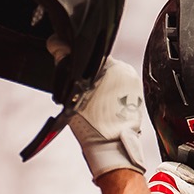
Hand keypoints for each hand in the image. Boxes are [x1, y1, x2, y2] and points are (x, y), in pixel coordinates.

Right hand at [69, 58, 147, 177]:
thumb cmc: (94, 124)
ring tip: (91, 104)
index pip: (92, 56)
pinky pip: (118, 91)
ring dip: (99, 87)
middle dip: (89, 78)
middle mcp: (129, 73)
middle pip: (101, 67)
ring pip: (110, 80)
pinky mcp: (136, 99)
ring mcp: (135, 87)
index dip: (78, 66)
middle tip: (80, 95)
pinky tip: (101, 109)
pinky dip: (109, 97)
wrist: (111, 150)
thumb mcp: (72, 92)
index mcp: (116, 66)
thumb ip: (64, 64)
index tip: (73, 78)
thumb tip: (56, 44)